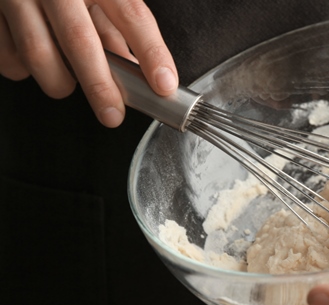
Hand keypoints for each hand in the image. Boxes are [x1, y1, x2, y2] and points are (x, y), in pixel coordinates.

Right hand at [0, 0, 177, 126]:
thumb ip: (117, 27)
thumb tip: (140, 71)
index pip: (132, 15)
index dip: (151, 53)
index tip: (163, 84)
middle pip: (80, 40)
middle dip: (100, 86)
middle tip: (113, 115)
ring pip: (38, 52)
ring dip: (60, 81)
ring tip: (69, 83)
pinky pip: (9, 55)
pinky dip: (24, 70)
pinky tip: (35, 64)